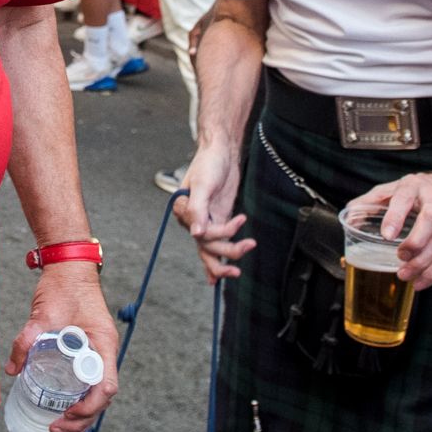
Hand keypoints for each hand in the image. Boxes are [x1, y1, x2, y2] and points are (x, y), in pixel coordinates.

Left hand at [6, 263, 119, 431]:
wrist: (69, 266)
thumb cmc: (63, 287)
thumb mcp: (44, 313)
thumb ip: (27, 339)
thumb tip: (11, 369)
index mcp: (103, 345)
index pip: (106, 387)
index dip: (88, 407)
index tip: (65, 414)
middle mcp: (105, 354)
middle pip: (101, 399)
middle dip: (81, 421)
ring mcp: (98, 355)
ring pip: (95, 396)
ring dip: (80, 419)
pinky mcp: (87, 354)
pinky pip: (87, 385)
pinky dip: (77, 403)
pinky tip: (62, 416)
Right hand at [174, 145, 254, 282]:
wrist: (221, 151)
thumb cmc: (209, 164)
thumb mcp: (203, 184)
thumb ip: (198, 209)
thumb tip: (196, 233)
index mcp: (183, 210)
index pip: (200, 233)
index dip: (220, 232)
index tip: (238, 221)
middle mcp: (192, 219)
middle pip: (207, 244)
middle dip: (227, 249)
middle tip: (248, 246)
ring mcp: (205, 220)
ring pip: (212, 248)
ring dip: (228, 255)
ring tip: (247, 251)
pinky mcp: (218, 219)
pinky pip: (217, 244)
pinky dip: (218, 260)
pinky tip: (216, 279)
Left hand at [352, 168, 431, 290]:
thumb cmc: (423, 189)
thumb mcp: (397, 187)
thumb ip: (373, 200)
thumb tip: (350, 213)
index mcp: (414, 185)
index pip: (404, 198)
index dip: (395, 217)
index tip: (386, 235)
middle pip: (429, 220)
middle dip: (415, 243)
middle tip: (400, 258)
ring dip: (424, 262)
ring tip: (406, 275)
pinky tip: (422, 280)